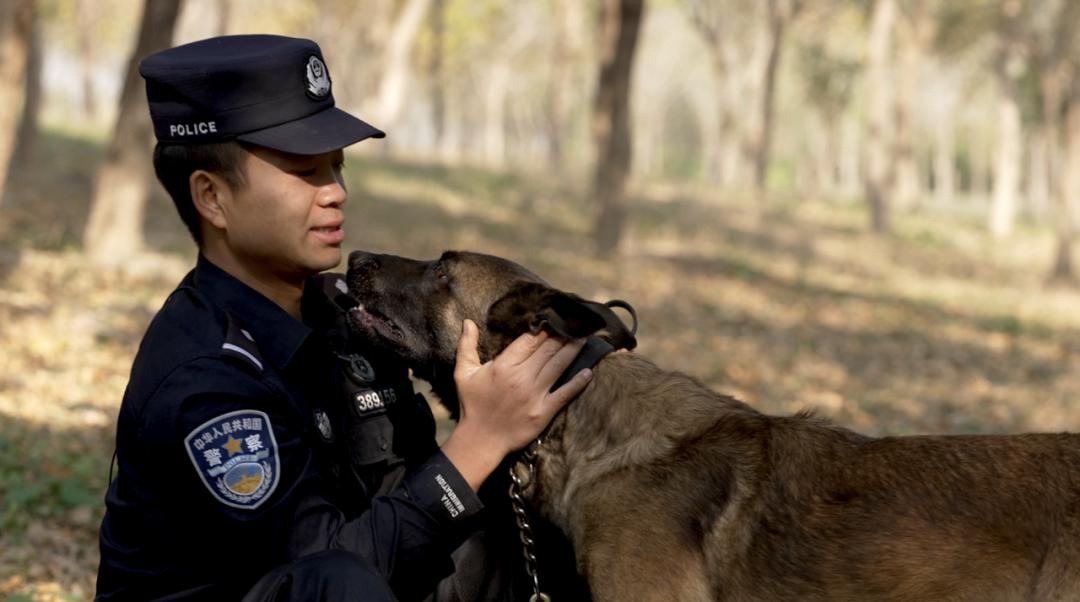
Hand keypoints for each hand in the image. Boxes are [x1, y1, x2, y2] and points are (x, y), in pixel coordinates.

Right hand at [440, 319, 590, 490]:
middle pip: (548, 349)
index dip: (544, 328)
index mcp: (504, 365)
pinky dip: (578, 382)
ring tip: (584, 337)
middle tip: (575, 323)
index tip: (554, 318)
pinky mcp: (544, 412)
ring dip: (573, 350)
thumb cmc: (472, 405)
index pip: (530, 340)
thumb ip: (466, 345)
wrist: (480, 440)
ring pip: (559, 365)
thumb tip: (468, 322)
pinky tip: (588, 371)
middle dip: (563, 334)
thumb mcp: (463, 373)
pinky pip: (565, 394)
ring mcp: (535, 395)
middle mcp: (521, 377)